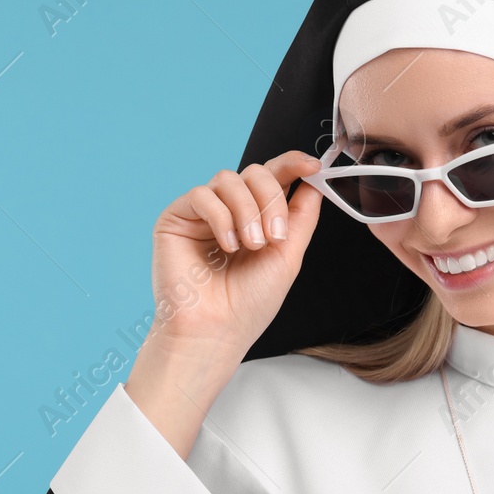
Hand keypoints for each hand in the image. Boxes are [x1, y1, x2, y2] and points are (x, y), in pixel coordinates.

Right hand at [147, 153, 324, 355]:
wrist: (217, 330)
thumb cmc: (250, 303)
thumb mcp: (288, 255)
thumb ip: (301, 216)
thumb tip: (316, 181)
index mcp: (257, 216)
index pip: (274, 176)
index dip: (292, 163)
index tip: (312, 165)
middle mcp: (230, 209)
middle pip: (255, 172)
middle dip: (271, 199)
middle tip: (274, 236)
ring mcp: (202, 212)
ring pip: (229, 178)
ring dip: (248, 211)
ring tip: (251, 245)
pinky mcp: (177, 218)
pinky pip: (202, 195)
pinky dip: (221, 217)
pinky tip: (227, 246)